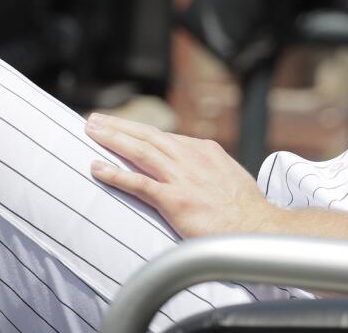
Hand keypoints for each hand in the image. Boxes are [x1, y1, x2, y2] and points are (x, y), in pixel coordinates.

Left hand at [84, 113, 281, 239]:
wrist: (256, 227)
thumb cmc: (245, 208)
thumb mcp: (229, 175)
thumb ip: (208, 168)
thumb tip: (198, 170)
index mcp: (204, 150)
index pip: (164, 137)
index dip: (139, 131)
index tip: (121, 127)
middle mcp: (190, 157)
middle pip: (146, 136)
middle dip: (118, 126)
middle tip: (95, 119)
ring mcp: (181, 177)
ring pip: (139, 151)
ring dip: (112, 139)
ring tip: (91, 132)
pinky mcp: (174, 199)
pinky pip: (138, 183)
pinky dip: (115, 174)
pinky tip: (97, 168)